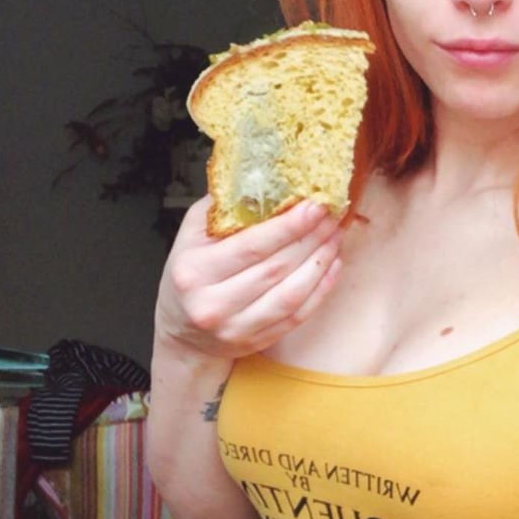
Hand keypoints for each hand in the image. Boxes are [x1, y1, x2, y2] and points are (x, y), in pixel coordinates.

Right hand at [154, 196, 343, 359]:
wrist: (183, 334)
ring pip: (291, 294)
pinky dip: (320, 290)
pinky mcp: (256, 341)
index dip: (289, 226)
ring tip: (335, 237)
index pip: (252, 245)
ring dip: (320, 262)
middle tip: (333, 215)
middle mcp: (213, 303)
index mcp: (194, 270)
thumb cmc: (190, 275)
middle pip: (277, 267)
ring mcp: (236, 327)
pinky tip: (332, 266)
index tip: (315, 206)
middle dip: (312, 238)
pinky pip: (297, 315)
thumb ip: (224, 207)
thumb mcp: (192, 235)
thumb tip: (265, 177)